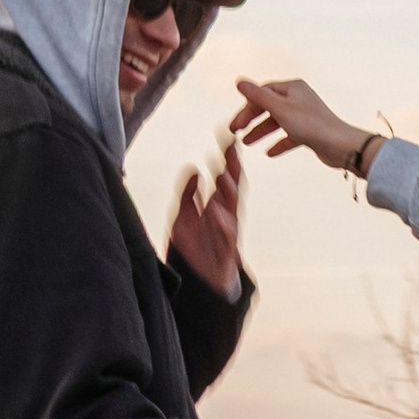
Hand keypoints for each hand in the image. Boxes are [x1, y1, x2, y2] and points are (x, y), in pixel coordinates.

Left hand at [166, 131, 245, 298]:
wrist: (201, 284)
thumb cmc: (195, 250)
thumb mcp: (185, 216)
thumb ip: (188, 194)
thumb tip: (192, 169)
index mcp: (217, 206)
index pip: (225, 176)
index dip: (227, 157)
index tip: (227, 134)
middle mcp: (226, 216)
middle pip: (233, 186)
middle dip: (233, 166)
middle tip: (232, 144)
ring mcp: (227, 234)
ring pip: (232, 208)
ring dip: (229, 190)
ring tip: (223, 171)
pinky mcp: (225, 253)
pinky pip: (226, 236)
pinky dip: (221, 222)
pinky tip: (215, 208)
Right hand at [231, 75, 377, 172]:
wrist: (340, 146)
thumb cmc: (312, 125)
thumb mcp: (280, 109)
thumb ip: (258, 96)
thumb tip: (240, 82)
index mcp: (292, 88)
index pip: (262, 93)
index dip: (247, 107)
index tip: (236, 124)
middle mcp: (299, 99)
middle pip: (268, 107)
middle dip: (252, 119)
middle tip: (236, 132)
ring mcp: (304, 116)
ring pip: (277, 122)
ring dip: (262, 131)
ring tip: (248, 142)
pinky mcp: (310, 132)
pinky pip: (289, 136)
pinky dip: (278, 143)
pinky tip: (269, 152)